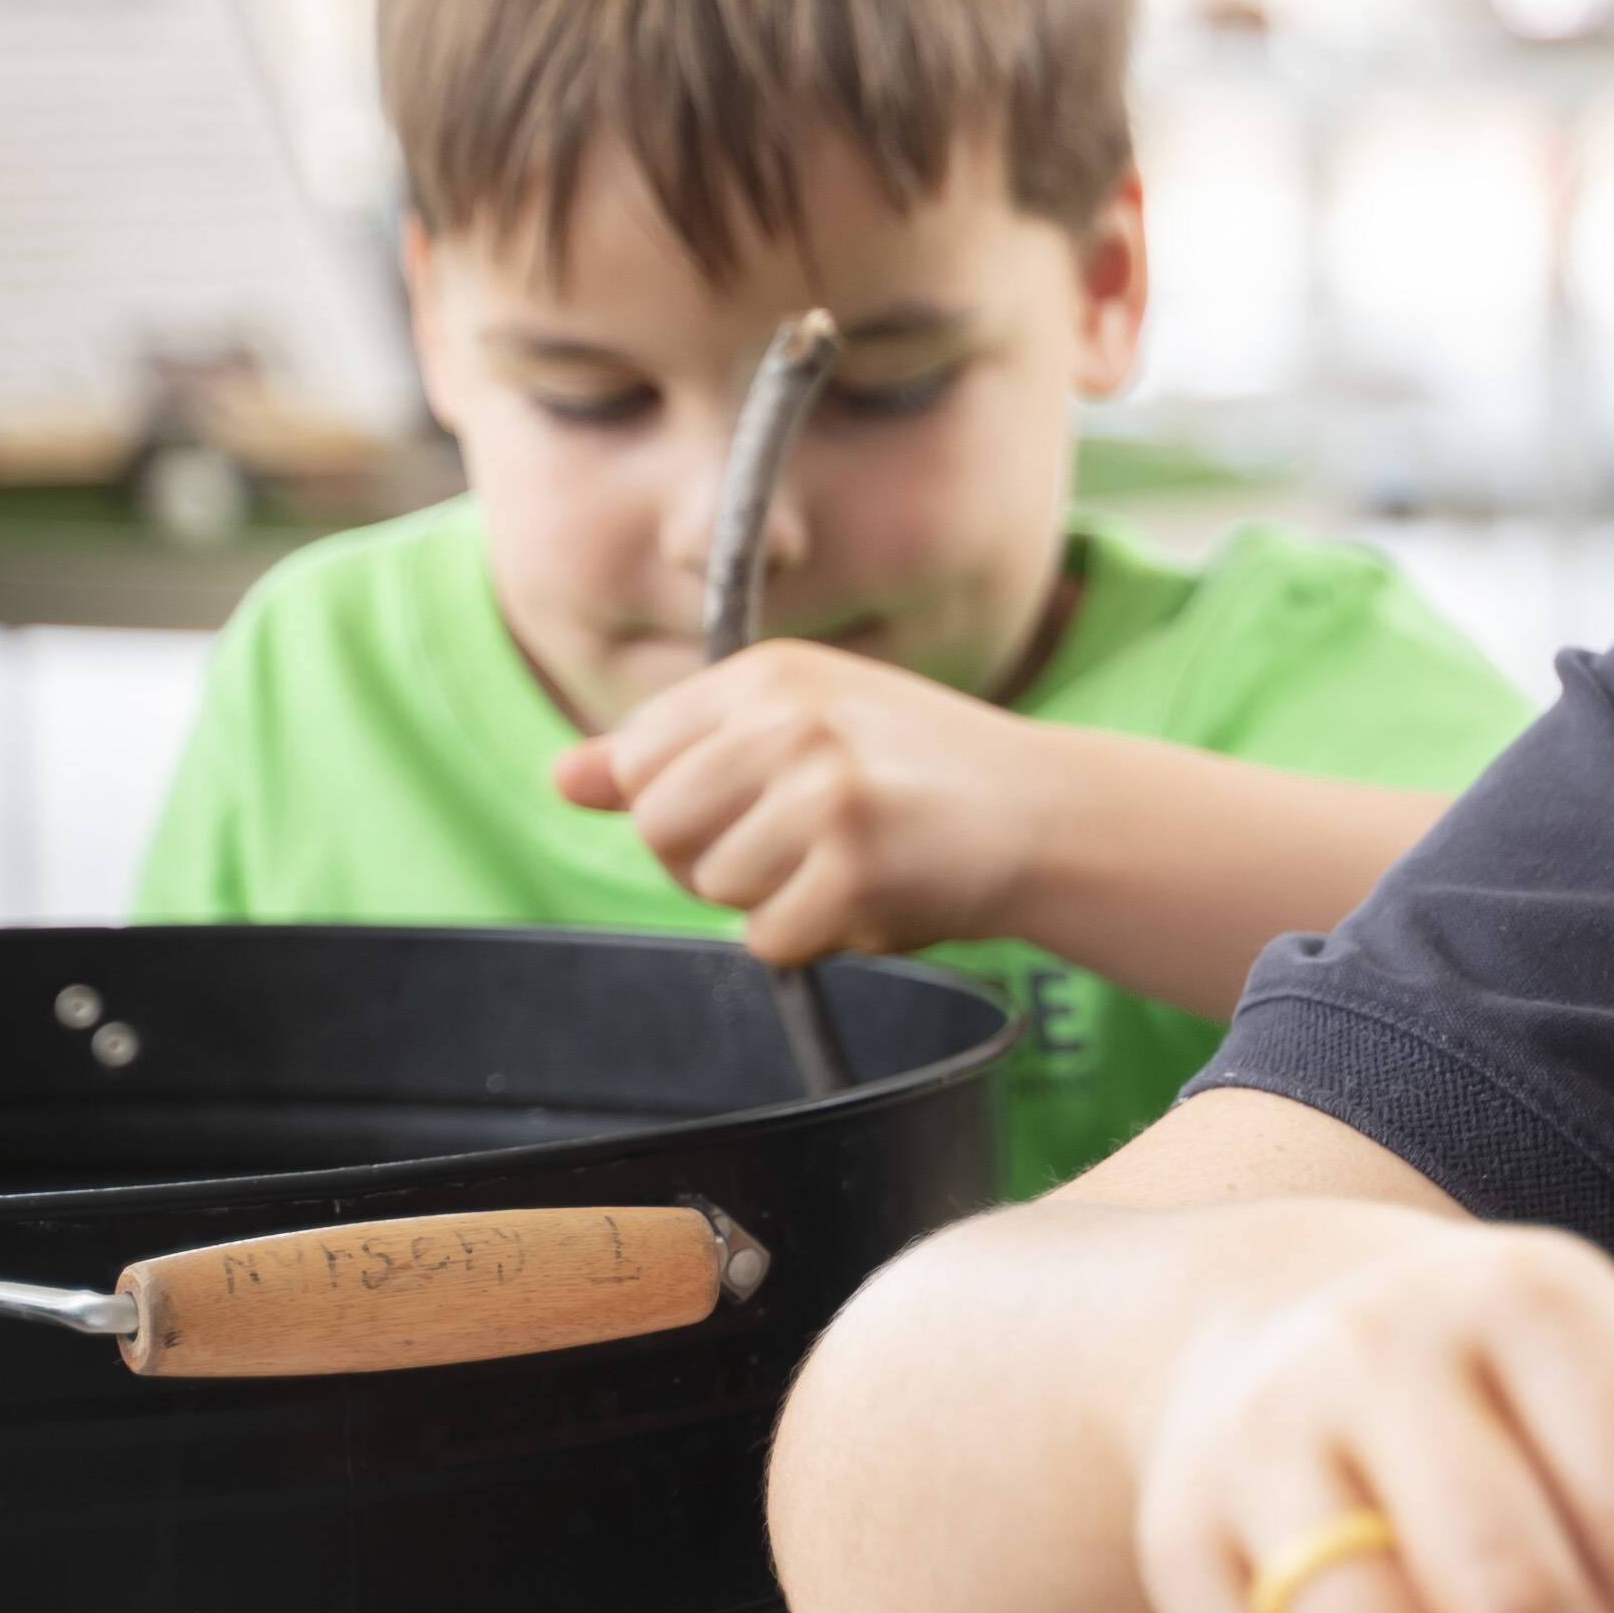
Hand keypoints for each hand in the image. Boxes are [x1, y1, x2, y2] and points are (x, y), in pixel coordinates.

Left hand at [553, 643, 1059, 963]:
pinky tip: (872, 897)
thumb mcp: (796, 731)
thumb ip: (674, 754)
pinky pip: (769, 940)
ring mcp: (824, 790)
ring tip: (845, 866)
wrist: (1050, 813)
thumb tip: (563, 779)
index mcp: (768, 672)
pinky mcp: (855, 867)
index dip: (684, 807)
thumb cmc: (917, 774)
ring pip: (712, 889)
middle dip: (711, 861)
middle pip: (658, 829)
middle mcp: (790, 719)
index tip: (755, 805)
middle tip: (798, 849)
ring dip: (770, 901)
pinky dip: (813, 940)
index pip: (638, 762)